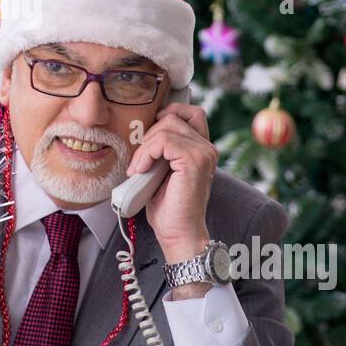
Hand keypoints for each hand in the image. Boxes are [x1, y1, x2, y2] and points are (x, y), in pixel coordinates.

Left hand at [126, 101, 216, 262]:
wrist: (178, 233)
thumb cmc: (168, 206)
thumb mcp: (161, 169)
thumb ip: (160, 148)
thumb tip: (139, 128)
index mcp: (201, 148)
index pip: (189, 112)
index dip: (166, 115)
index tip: (147, 137)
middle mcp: (207, 147)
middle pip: (173, 115)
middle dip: (149, 134)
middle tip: (139, 160)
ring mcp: (203, 152)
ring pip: (166, 126)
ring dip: (145, 147)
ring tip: (138, 169)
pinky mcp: (194, 160)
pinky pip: (163, 140)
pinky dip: (146, 153)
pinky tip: (142, 170)